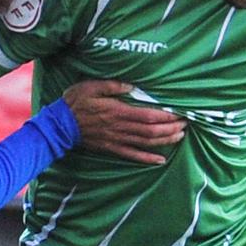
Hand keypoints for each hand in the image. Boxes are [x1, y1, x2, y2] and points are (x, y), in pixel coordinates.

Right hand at [62, 79, 185, 165]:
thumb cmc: (75, 103)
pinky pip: (133, 155)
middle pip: (151, 131)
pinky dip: (148, 158)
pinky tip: (160, 160)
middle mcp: (120, 128)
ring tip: (180, 136)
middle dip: (171, 128)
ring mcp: (117, 140)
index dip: (166, 116)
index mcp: (118, 111)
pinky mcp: (112, 148)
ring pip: (146, 143)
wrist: (60, 126)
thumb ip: (113, 85)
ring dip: (164, 141)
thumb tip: (133, 86)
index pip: (148, 116)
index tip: (180, 113)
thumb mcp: (92, 86)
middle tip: (185, 124)